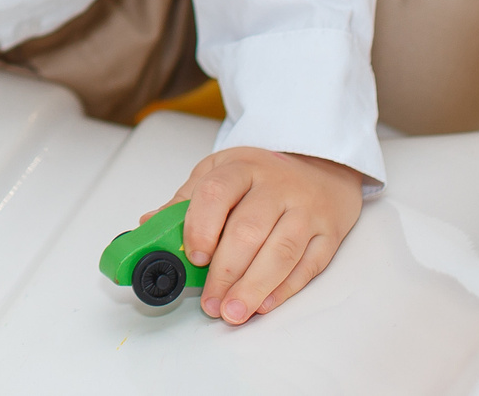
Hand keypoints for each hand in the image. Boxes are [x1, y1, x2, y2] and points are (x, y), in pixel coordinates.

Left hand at [158, 147, 362, 323]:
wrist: (319, 165)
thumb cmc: (261, 175)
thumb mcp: (220, 173)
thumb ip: (187, 201)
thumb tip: (150, 226)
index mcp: (242, 168)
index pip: (216, 192)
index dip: (201, 227)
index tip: (193, 257)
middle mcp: (277, 186)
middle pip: (249, 230)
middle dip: (225, 272)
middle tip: (210, 302)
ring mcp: (306, 210)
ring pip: (281, 252)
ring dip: (253, 287)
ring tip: (232, 313)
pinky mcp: (328, 234)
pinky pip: (308, 266)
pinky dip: (284, 289)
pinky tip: (263, 305)